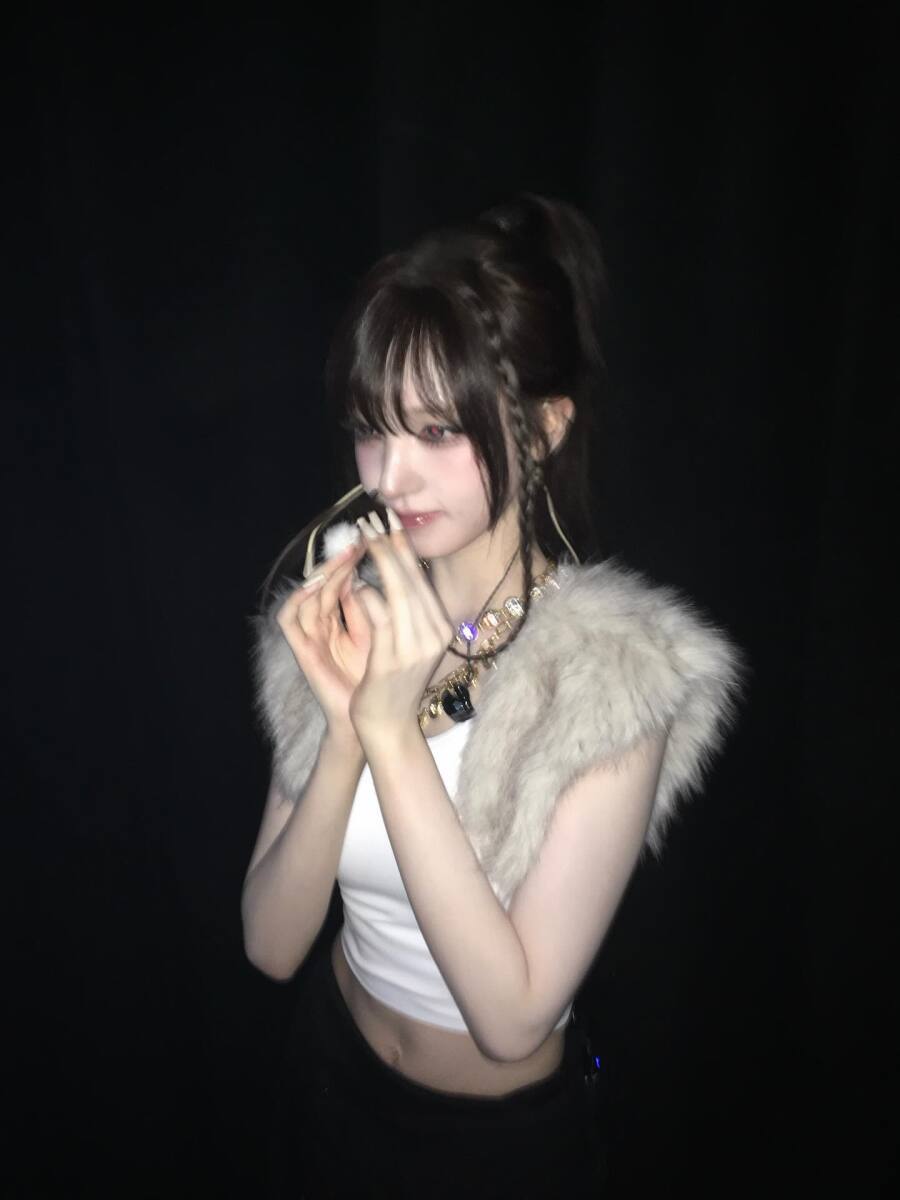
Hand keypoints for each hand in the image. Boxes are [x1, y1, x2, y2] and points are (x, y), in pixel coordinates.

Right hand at [276, 539, 370, 741]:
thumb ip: (384, 606)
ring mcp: (309, 636)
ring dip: (324, 571)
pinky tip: (319, 583)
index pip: (345, 577)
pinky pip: (288, 618)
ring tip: (345, 553)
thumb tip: (393, 568)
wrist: (374, 722)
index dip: (359, 556)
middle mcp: (323, 622)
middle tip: (363, 535)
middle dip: (343, 557)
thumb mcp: (389, 636)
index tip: (380, 535)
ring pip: (307, 592)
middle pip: (325, 580)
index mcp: (342, 616)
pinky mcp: (301, 651)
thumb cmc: (383, 679)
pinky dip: (299, 597)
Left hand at [349, 509, 454, 743]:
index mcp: (441, 628)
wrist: (389, 726)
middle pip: (411, 579)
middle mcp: (435, 634)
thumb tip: (392, 570)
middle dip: (389, 544)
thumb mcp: (409, 641)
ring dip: (378, 561)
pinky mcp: (393, 659)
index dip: (404, 546)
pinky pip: (380, 616)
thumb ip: (406, 610)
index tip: (390, 519)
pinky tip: (356, 585)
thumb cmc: (394, 682)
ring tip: (362, 538)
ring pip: (398, 591)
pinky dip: (368, 597)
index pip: (421, 579)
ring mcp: (416, 647)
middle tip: (371, 519)